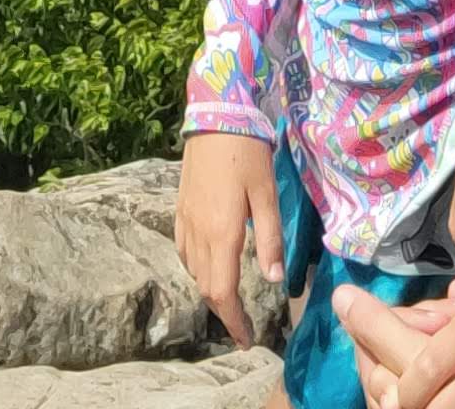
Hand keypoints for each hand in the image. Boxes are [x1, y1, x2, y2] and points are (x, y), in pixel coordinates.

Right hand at [176, 131, 284, 349]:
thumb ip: (270, 239)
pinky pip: (184, 252)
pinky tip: (209, 266)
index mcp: (221, 234)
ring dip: (210, 291)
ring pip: (193, 272)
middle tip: (243, 324)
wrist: (215, 116)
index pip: (222, 293)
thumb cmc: (247, 153)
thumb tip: (274, 280)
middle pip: (205, 287)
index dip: (234, 321)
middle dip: (224, 311)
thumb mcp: (266, 196)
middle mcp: (198, 233)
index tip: (247, 339)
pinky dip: (196, 269)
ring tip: (230, 301)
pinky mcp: (180, 209)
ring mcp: (185, 221)